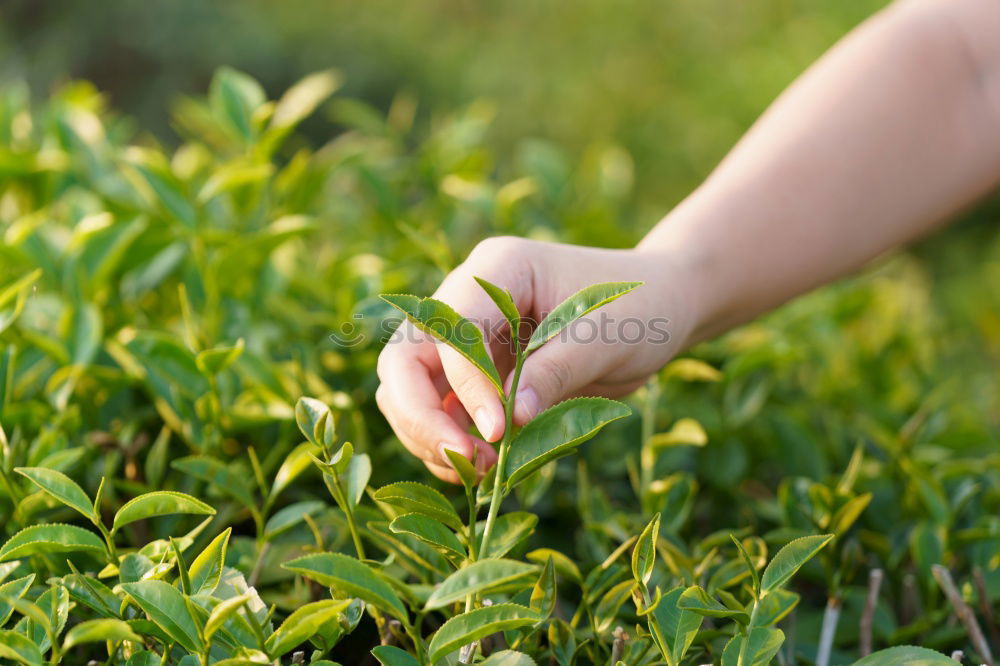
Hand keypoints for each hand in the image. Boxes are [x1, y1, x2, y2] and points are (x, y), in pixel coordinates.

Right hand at [375, 236, 693, 482]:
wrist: (660, 306)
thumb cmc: (640, 308)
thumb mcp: (606, 338)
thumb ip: (554, 373)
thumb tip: (506, 424)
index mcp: (496, 269)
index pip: (451, 330)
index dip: (465, 385)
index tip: (498, 433)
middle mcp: (467, 299)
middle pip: (404, 359)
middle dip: (420, 416)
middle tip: (466, 461)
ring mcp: (466, 338)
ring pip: (408, 390)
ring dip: (430, 435)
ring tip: (483, 470)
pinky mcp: (474, 373)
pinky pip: (438, 411)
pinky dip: (448, 443)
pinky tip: (482, 468)